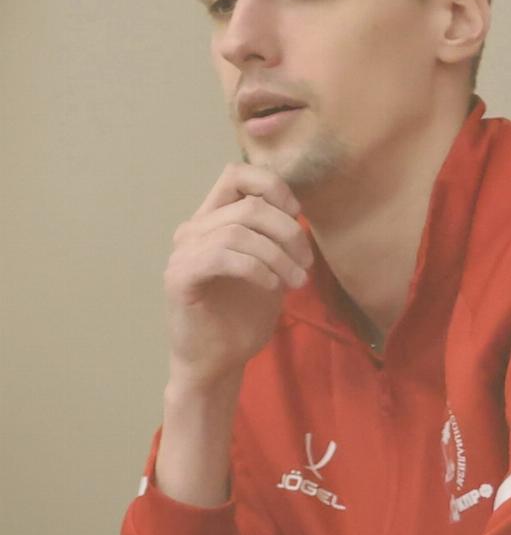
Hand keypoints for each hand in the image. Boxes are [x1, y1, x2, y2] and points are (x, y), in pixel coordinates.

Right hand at [164, 164, 313, 391]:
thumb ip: (276, 238)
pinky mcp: (180, 278)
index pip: (236, 174)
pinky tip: (272, 286)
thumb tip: (297, 214)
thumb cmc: (242, 316)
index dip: (273, 186)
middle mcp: (193, 230)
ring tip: (297, 282)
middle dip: (288, 232)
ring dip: (279, 256)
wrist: (217, 361)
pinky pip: (223, 257)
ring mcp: (183, 253)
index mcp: (213, 220)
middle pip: (249, 204)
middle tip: (306, 264)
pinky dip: (256, 268)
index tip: (297, 216)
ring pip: (239, 231)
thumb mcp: (270, 268)